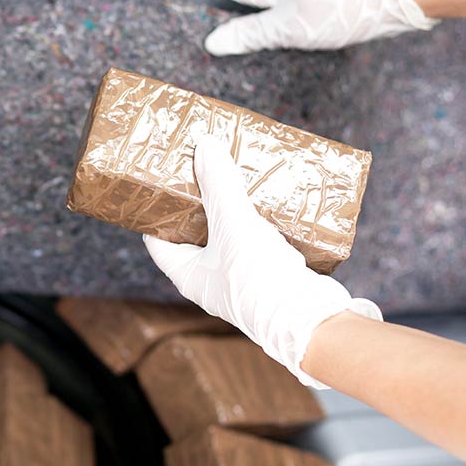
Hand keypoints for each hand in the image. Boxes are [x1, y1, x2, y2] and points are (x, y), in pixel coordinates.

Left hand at [143, 137, 381, 387]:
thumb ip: (218, 185)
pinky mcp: (271, 281)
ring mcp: (241, 282)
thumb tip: (203, 145)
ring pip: (230, 239)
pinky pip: (259, 246)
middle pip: (195, 236)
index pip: (158, 241)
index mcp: (188, 275)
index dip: (156, 214)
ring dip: (233, 213)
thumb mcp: (232, 224)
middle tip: (201, 173)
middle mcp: (210, 282)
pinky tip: (268, 203)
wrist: (309, 320)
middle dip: (199, 206)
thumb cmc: (259, 278)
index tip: (159, 186)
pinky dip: (261, 224)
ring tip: (234, 179)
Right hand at [205, 0, 438, 55]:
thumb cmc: (343, 10)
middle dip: (256, 28)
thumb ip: (250, 34)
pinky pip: (300, 11)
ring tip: (284, 48)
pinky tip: (304, 42)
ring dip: (280, 30)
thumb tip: (215, 41)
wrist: (395, 2)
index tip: (228, 44)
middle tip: (257, 53)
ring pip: (281, 9)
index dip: (231, 22)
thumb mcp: (289, 28)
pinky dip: (298, 27)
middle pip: (259, 4)